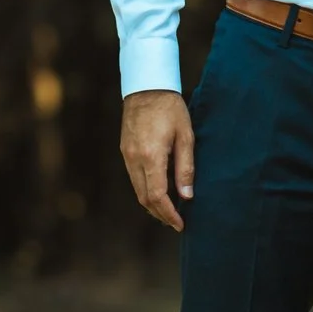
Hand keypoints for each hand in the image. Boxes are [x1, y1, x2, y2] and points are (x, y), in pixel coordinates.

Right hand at [120, 91, 194, 230]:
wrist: (146, 87)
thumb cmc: (171, 109)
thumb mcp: (186, 137)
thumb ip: (186, 168)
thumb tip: (187, 196)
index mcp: (151, 156)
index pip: (156, 196)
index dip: (168, 213)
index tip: (180, 224)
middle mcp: (134, 159)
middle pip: (144, 197)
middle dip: (160, 213)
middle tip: (176, 223)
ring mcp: (127, 155)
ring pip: (137, 189)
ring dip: (152, 204)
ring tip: (170, 212)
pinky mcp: (125, 151)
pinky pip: (134, 178)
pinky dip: (146, 190)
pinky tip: (159, 192)